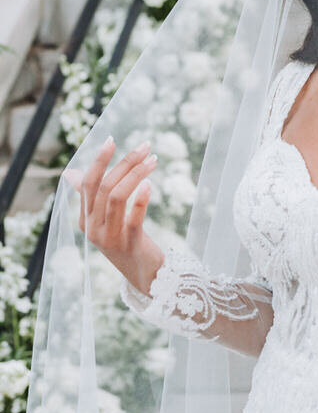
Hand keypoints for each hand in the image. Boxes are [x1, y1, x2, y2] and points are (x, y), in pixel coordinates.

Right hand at [62, 136, 163, 295]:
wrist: (142, 273)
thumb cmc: (124, 239)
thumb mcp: (104, 218)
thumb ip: (89, 197)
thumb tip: (70, 173)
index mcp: (85, 219)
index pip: (88, 183)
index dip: (99, 160)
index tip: (112, 139)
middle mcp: (92, 228)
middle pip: (104, 187)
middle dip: (125, 162)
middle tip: (145, 146)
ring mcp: (109, 237)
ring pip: (117, 197)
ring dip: (136, 174)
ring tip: (153, 160)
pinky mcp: (129, 245)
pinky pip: (133, 218)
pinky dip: (141, 199)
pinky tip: (150, 183)